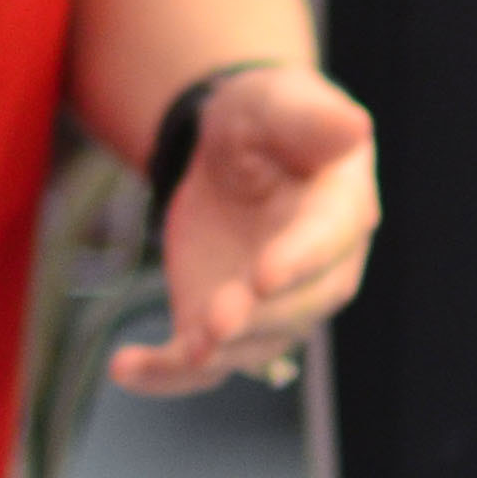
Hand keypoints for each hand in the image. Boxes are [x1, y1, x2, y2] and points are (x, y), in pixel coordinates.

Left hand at [115, 66, 377, 395]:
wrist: (229, 151)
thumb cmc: (266, 119)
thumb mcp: (279, 103)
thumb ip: (309, 118)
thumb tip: (353, 126)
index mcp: (340, 212)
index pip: (326, 245)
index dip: (298, 263)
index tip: (264, 275)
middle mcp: (318, 273)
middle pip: (296, 311)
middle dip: (255, 320)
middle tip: (215, 322)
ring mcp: (270, 308)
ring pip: (250, 346)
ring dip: (214, 354)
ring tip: (175, 353)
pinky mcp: (222, 323)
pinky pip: (198, 364)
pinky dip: (162, 374)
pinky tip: (123, 368)